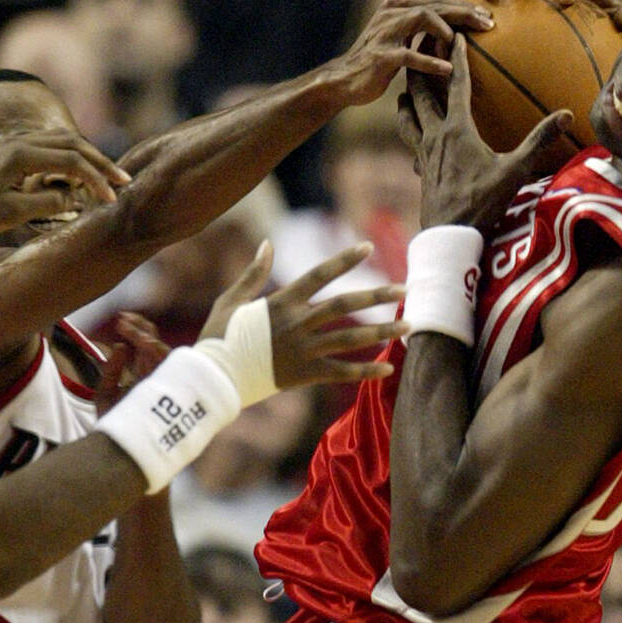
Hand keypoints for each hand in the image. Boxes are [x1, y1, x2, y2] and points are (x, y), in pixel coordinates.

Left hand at [0, 129, 129, 235]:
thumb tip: (73, 198)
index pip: (71, 161)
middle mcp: (20, 141)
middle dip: (100, 162)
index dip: (95, 180)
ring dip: (87, 156)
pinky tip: (78, 169)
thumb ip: (47, 203)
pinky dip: (70, 154)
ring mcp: (15, 141)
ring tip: (106, 174)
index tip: (111, 199)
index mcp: (21, 155)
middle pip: (73, 143)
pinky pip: (49, 143)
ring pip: (62, 140)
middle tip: (123, 179)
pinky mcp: (11, 147)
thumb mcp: (12, 213)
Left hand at [95, 312, 170, 415]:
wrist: (121, 453)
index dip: (134, 329)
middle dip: (141, 328)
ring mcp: (163, 382)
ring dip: (146, 336)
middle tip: (124, 318)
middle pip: (153, 343)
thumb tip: (120, 345)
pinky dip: (158, 350)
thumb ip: (110, 371)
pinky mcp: (168, 389)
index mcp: (142, 374)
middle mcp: (155, 375)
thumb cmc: (115, 424)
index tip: (121, 318)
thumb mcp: (104, 395)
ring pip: (162, 350)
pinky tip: (145, 342)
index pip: (142, 345)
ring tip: (129, 328)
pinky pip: (170, 364)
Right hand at [201, 242, 407, 386]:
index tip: (369, 247)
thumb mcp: (231, 299)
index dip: (345, 260)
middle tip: (404, 290)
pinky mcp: (304, 374)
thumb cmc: (218, 337)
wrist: (213, 378)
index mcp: (281, 302)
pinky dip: (365, 371)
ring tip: (408, 326)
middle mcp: (297, 323)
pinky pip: (341, 372)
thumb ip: (253, 272)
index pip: (319, 274)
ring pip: (350, 338)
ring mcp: (302, 349)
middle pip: (345, 305)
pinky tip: (388, 368)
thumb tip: (267, 244)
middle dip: (376, 296)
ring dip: (382, 331)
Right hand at [324, 0, 495, 105]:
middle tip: (489, 24)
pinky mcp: (382, 56)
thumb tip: (454, 26)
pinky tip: (448, 70)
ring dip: (449, 30)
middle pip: (435, 4)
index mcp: (397, 6)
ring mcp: (384, 32)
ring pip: (424, 19)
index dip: (464, 6)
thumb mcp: (399, 39)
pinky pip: (410, 55)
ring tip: (467, 43)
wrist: (344, 81)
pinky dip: (431, 62)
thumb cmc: (377, 62)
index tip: (487, 16)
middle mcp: (391, 13)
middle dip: (465, 13)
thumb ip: (420, 28)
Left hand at [400, 34, 575, 232]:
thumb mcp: (516, 170)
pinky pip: (411, 141)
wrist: (449, 235)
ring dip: (407, 96)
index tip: (453, 33)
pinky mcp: (420, 169)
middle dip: (419, 64)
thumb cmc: (483, 203)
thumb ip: (539, 139)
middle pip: (420, 91)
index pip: (455, 83)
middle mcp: (434, 135)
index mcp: (456, 129)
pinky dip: (410, 128)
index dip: (455, 56)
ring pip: (407, 115)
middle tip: (417, 44)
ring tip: (407, 83)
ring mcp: (423, 153)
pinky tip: (416, 131)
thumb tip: (568, 113)